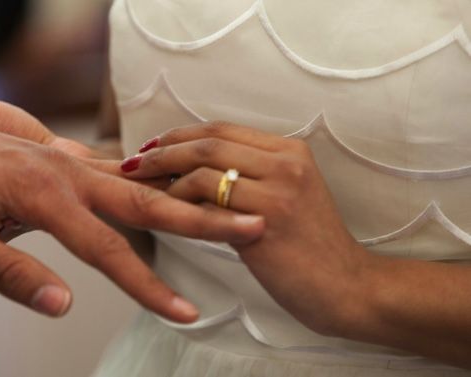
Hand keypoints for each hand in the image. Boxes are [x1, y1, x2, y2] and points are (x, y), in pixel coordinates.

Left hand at [0, 105, 264, 320]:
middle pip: (148, 199)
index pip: (108, 249)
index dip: (149, 287)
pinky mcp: (67, 162)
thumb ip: (11, 274)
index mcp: (42, 192)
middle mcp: (66, 171)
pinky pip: (122, 173)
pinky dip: (158, 183)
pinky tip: (181, 191)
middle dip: (204, 219)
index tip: (185, 313)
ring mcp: (69, 162)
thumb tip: (64, 305)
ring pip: (142, 181)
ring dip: (190, 196)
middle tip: (254, 227)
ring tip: (234, 209)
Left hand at [121, 122, 373, 333]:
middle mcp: (286, 163)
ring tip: (141, 187)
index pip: (222, 129)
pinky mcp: (266, 222)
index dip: (180, 134)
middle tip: (133, 162)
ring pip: (204, 167)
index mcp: (290, 151)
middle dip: (162, 149)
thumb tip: (193, 167)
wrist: (347, 287)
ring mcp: (278, 190)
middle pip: (208, 141)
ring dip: (164, 175)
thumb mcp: (287, 196)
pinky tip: (163, 211)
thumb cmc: (309, 247)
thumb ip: (250, 175)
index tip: (151, 145)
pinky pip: (208, 202)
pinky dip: (179, 201)